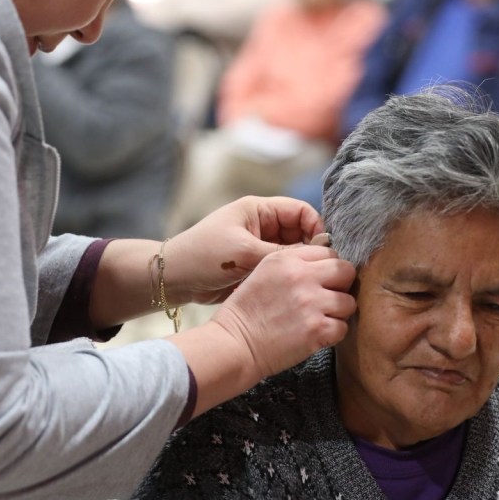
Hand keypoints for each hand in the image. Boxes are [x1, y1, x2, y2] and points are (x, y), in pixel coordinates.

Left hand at [165, 196, 326, 304]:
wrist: (175, 279)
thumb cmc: (204, 256)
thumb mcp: (244, 252)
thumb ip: (281, 253)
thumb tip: (315, 256)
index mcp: (259, 210)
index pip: (301, 211)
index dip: (316, 227)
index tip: (323, 250)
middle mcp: (263, 226)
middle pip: (301, 232)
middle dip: (311, 248)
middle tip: (319, 270)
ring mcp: (260, 246)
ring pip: (293, 252)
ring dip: (300, 265)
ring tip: (309, 281)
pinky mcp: (256, 266)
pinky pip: (281, 268)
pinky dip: (289, 276)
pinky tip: (295, 289)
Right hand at [207, 244, 356, 378]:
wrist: (234, 344)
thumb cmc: (246, 311)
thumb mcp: (264, 272)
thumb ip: (294, 264)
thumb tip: (324, 266)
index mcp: (287, 259)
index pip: (329, 253)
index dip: (328, 269)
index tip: (321, 282)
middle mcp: (302, 276)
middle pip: (346, 271)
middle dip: (341, 285)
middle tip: (327, 299)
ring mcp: (312, 303)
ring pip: (348, 302)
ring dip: (338, 313)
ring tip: (320, 319)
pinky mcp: (317, 329)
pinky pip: (343, 327)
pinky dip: (332, 334)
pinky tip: (316, 335)